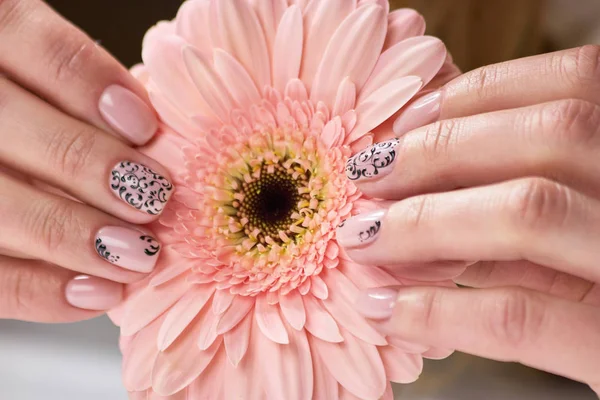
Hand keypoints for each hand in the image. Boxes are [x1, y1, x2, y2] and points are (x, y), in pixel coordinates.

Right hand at [0, 0, 171, 321]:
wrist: (2, 147)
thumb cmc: (37, 106)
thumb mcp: (46, 77)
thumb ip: (80, 91)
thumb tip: (152, 133)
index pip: (23, 40)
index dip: (86, 83)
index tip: (144, 125)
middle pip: (5, 122)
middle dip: (87, 164)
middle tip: (153, 197)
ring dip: (70, 233)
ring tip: (137, 254)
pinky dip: (40, 289)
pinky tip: (97, 293)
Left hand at [337, 45, 599, 392]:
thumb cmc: (599, 283)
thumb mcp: (574, 234)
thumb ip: (516, 212)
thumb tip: (419, 192)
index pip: (575, 82)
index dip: (481, 92)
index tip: (406, 121)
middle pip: (553, 133)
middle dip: (438, 148)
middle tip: (368, 174)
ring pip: (530, 209)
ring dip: (424, 218)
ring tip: (364, 236)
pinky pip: (519, 316)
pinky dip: (438, 310)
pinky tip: (385, 311)